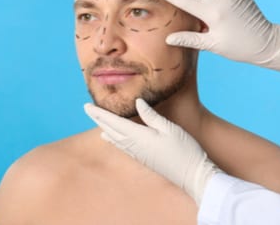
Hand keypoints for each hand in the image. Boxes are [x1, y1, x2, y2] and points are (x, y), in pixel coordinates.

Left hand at [84, 98, 219, 204]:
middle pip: (111, 130)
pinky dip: (113, 138)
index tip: (87, 106)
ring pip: (115, 138)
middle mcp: (135, 146)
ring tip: (97, 120)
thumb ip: (151, 116)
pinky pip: (122, 145)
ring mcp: (138, 154)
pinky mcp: (143, 158)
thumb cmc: (184, 150)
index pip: (114, 122)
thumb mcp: (170, 129)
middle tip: (86, 108)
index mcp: (139, 136)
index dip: (100, 114)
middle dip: (98, 119)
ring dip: (105, 127)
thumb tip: (137, 102)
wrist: (192, 176)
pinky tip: (111, 137)